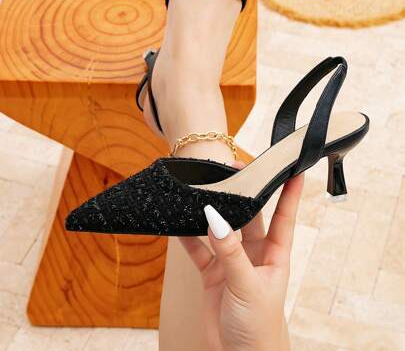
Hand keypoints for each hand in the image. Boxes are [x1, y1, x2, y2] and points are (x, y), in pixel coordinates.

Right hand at [179, 160, 303, 350]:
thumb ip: (230, 252)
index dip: (290, 192)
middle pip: (250, 215)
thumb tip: (214, 218)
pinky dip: (189, 238)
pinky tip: (179, 224)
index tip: (292, 167)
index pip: (285, 215)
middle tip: (231, 170)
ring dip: (213, 213)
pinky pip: (199, 250)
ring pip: (222, 229)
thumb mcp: (247, 286)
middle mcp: (255, 255)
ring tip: (203, 191)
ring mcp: (233, 263)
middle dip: (243, 193)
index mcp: (275, 255)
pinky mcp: (213, 275)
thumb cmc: (258, 328)